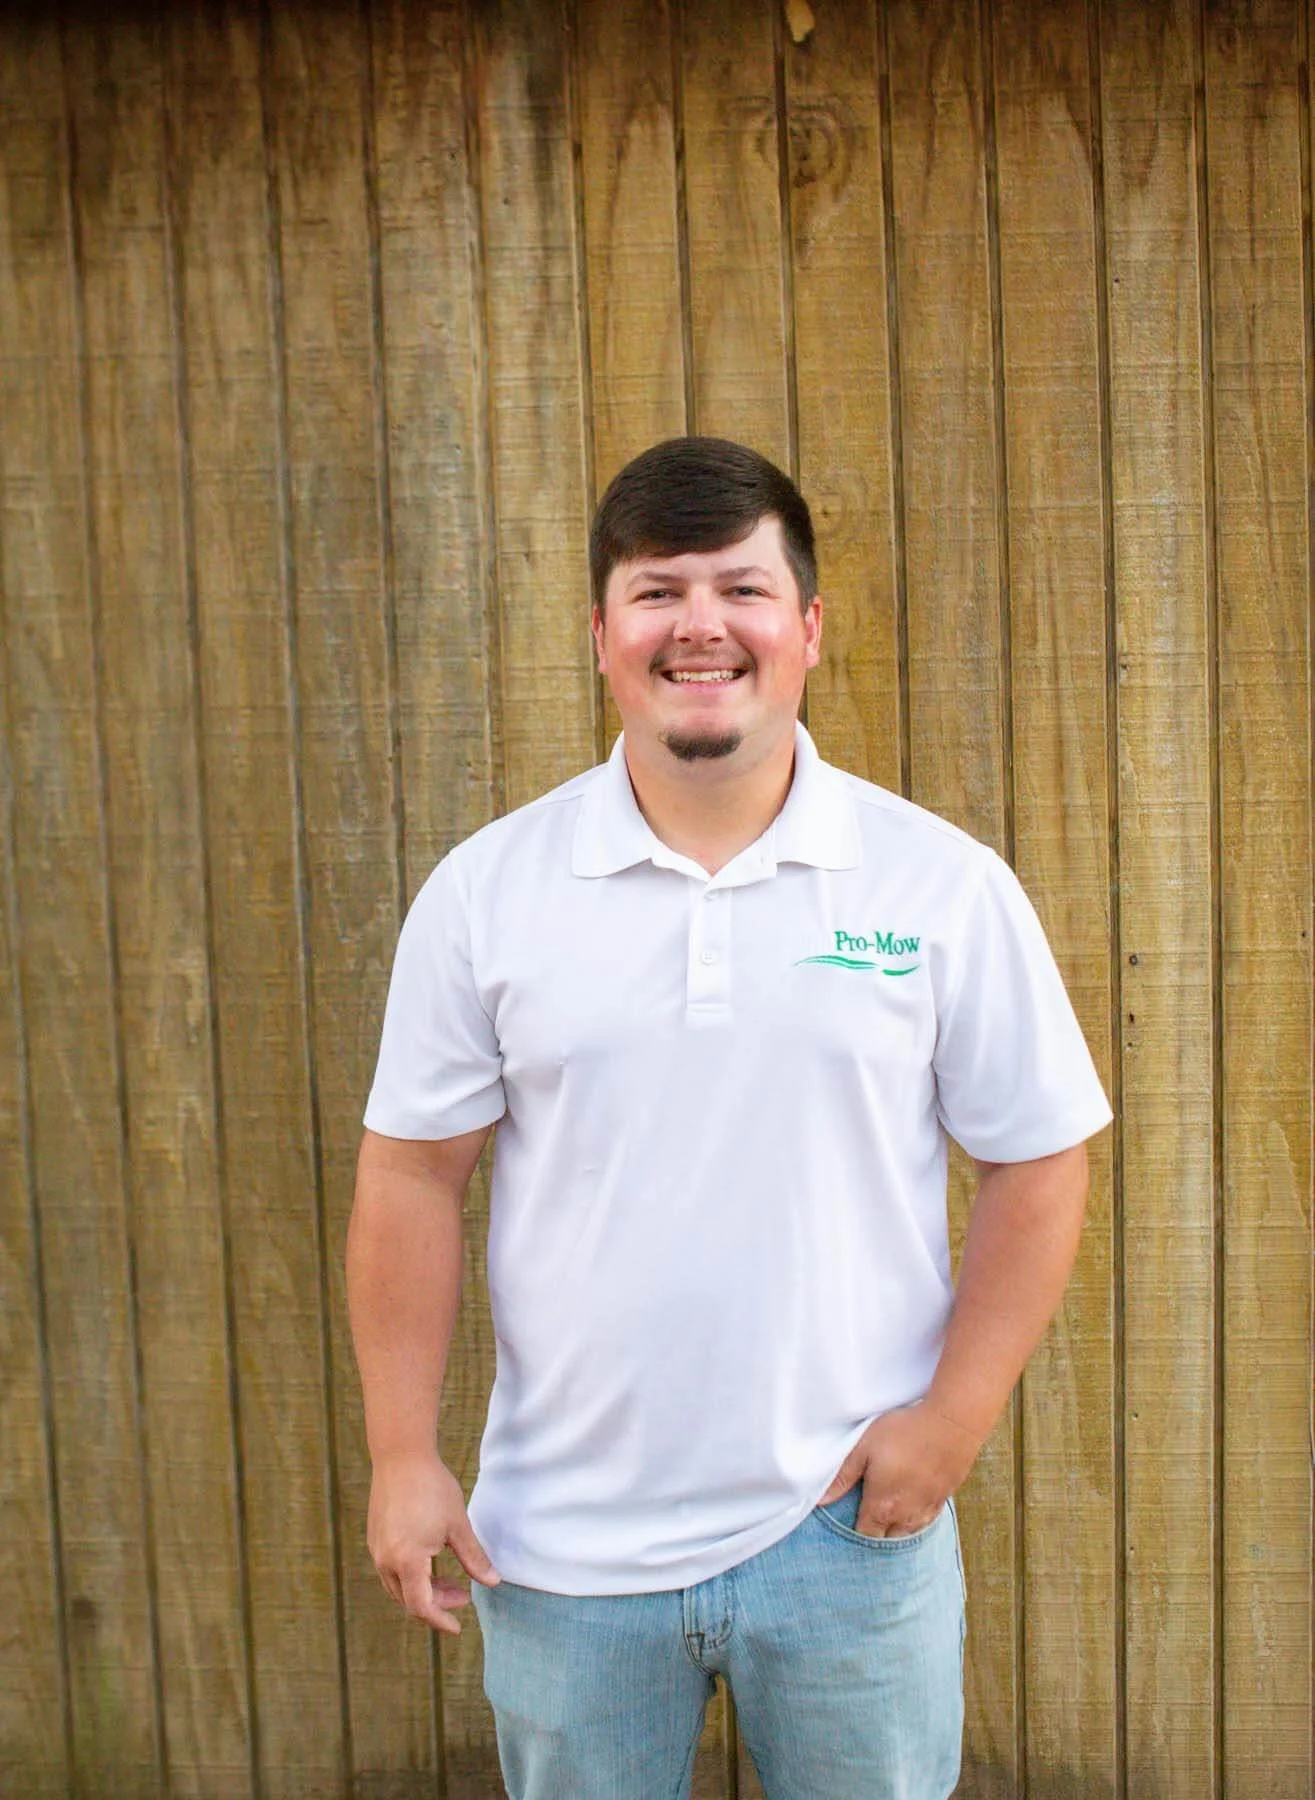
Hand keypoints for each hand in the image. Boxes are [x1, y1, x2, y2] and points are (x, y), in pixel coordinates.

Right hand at [367, 1449, 499, 1633]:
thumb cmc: (432, 1488)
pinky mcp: (375, 1537)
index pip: (422, 1607)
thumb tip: (493, 1582)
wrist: (401, 1456)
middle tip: (463, 1596)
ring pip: (398, 1586)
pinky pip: (390, 1570)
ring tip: (450, 1580)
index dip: (441, 1620)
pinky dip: (411, 1576)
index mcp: (408, 1561)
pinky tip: (430, 1561)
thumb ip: (474, 1558)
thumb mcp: (458, 1525)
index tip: (458, 1627)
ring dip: (423, 1590)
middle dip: (437, 1604)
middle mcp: (386, 1560)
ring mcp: (377, 1549)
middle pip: (409, 1600)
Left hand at [819, 1401, 982, 1537]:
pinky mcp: (942, 1500)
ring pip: (908, 1534)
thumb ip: (843, 1476)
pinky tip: (911, 1511)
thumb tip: (820, 1501)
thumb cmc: (904, 1432)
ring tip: (886, 1521)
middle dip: (875, 1536)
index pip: (865, 1536)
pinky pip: (925, 1522)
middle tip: (864, 1524)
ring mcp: (927, 1509)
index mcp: (882, 1506)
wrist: (951, 1424)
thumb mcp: (864, 1448)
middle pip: (887, 1540)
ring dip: (896, 1531)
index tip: (845, 1528)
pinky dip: (915, 1521)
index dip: (853, 1535)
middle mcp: (906, 1515)